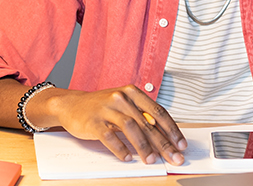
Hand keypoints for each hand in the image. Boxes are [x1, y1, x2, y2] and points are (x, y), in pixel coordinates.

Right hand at [34, 85, 187, 164]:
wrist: (71, 104)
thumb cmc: (101, 107)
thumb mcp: (123, 105)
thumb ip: (141, 116)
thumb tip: (164, 136)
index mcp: (132, 92)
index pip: (158, 112)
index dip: (172, 130)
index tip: (181, 144)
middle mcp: (121, 98)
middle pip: (148, 123)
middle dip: (163, 143)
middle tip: (174, 157)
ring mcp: (107, 109)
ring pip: (131, 128)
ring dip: (144, 146)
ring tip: (151, 160)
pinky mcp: (93, 121)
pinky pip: (110, 136)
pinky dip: (120, 148)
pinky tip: (127, 158)